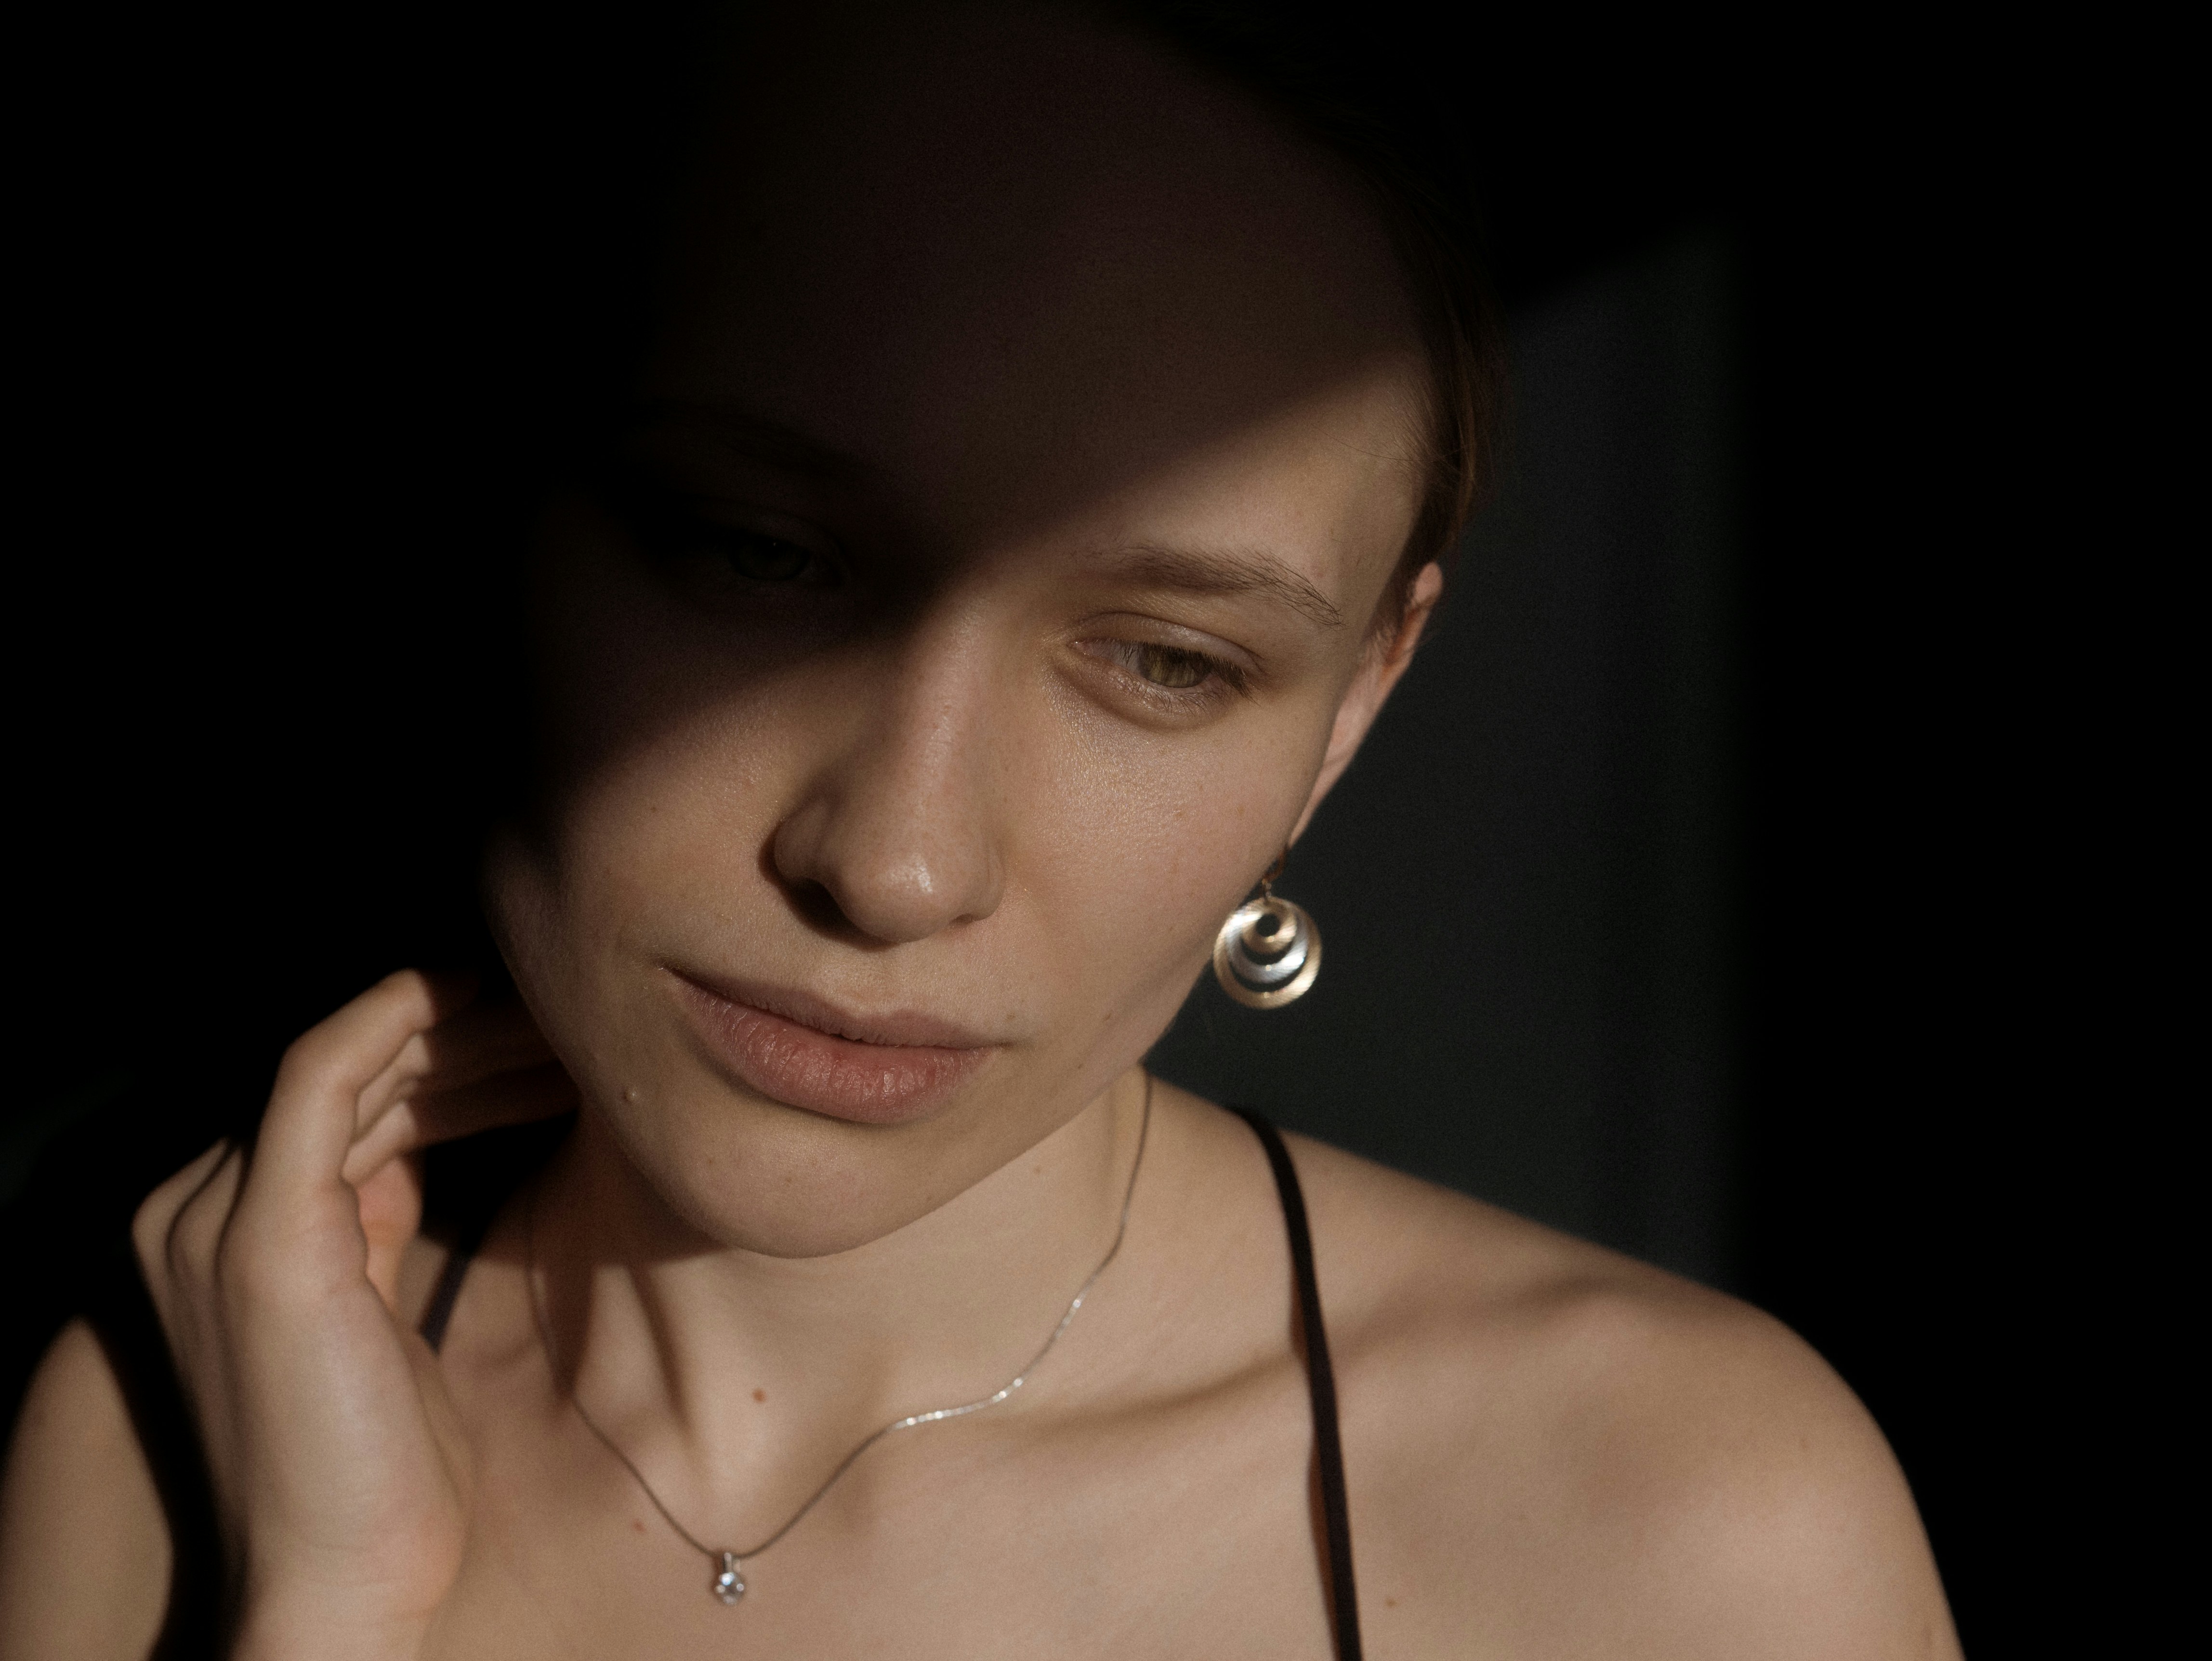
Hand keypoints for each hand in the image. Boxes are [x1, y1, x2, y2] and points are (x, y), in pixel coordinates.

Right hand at [132, 970, 574, 1659]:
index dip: (436, 1056)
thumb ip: (381, 1224)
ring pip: (343, 1064)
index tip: (536, 1036)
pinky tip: (467, 995)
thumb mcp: (382, 1313)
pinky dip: (391, 1021)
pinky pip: (320, 1078)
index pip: (338, 1106)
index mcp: (237, 1234)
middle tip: (563, 1015)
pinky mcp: (263, 1240)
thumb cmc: (383, 1469)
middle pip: (344, 1078)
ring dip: (455, 1027)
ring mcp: (218, 1221)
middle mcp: (199, 1214)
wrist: (344, 1583)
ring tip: (557, 1022)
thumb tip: (437, 1136)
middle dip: (458, 1033)